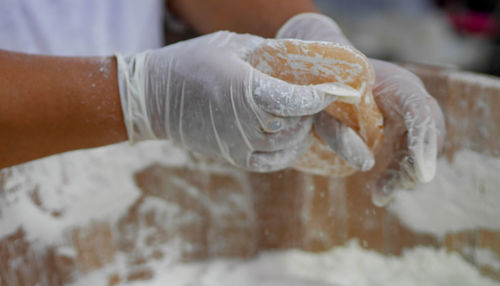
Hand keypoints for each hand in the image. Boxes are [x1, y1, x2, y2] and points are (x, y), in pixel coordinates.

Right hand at [115, 31, 350, 171]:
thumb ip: (268, 54)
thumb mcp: (231, 46)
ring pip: (288, 145)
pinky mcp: (233, 157)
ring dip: (301, 131)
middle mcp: (245, 122)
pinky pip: (272, 162)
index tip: (337, 90)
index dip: (322, 96)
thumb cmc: (191, 62)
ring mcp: (238, 144)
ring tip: (302, 117)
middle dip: (311, 111)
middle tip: (315, 99)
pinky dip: (287, 153)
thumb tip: (298, 60)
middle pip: (297, 123)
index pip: (298, 100)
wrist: (154, 97)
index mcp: (246, 90)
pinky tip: (290, 139)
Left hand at [277, 13, 445, 204]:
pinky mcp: (401, 125)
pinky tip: (380, 193)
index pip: (418, 110)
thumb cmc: (324, 85)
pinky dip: (397, 172)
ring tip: (380, 195)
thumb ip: (338, 130)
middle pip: (429, 131)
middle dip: (416, 163)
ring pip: (421, 147)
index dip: (422, 141)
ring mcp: (408, 111)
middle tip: (400, 186)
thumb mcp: (323, 105)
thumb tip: (366, 164)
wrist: (327, 70)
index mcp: (396, 83)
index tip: (421, 173)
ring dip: (405, 174)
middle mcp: (410, 96)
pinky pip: (407, 152)